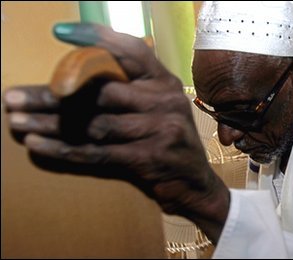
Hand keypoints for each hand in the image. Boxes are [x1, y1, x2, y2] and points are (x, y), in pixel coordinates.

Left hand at [3, 23, 228, 242]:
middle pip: (100, 91)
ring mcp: (160, 128)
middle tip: (13, 97)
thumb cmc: (167, 139)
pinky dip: (63, 149)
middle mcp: (165, 100)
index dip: (97, 38)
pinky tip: (37, 143)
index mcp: (165, 82)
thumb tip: (78, 78)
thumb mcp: (159, 106)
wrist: (194, 181)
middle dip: (51, 95)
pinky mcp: (150, 157)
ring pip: (93, 123)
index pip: (132, 51)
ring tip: (16, 120)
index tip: (60, 33)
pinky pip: (97, 151)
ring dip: (50, 123)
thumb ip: (131, 89)